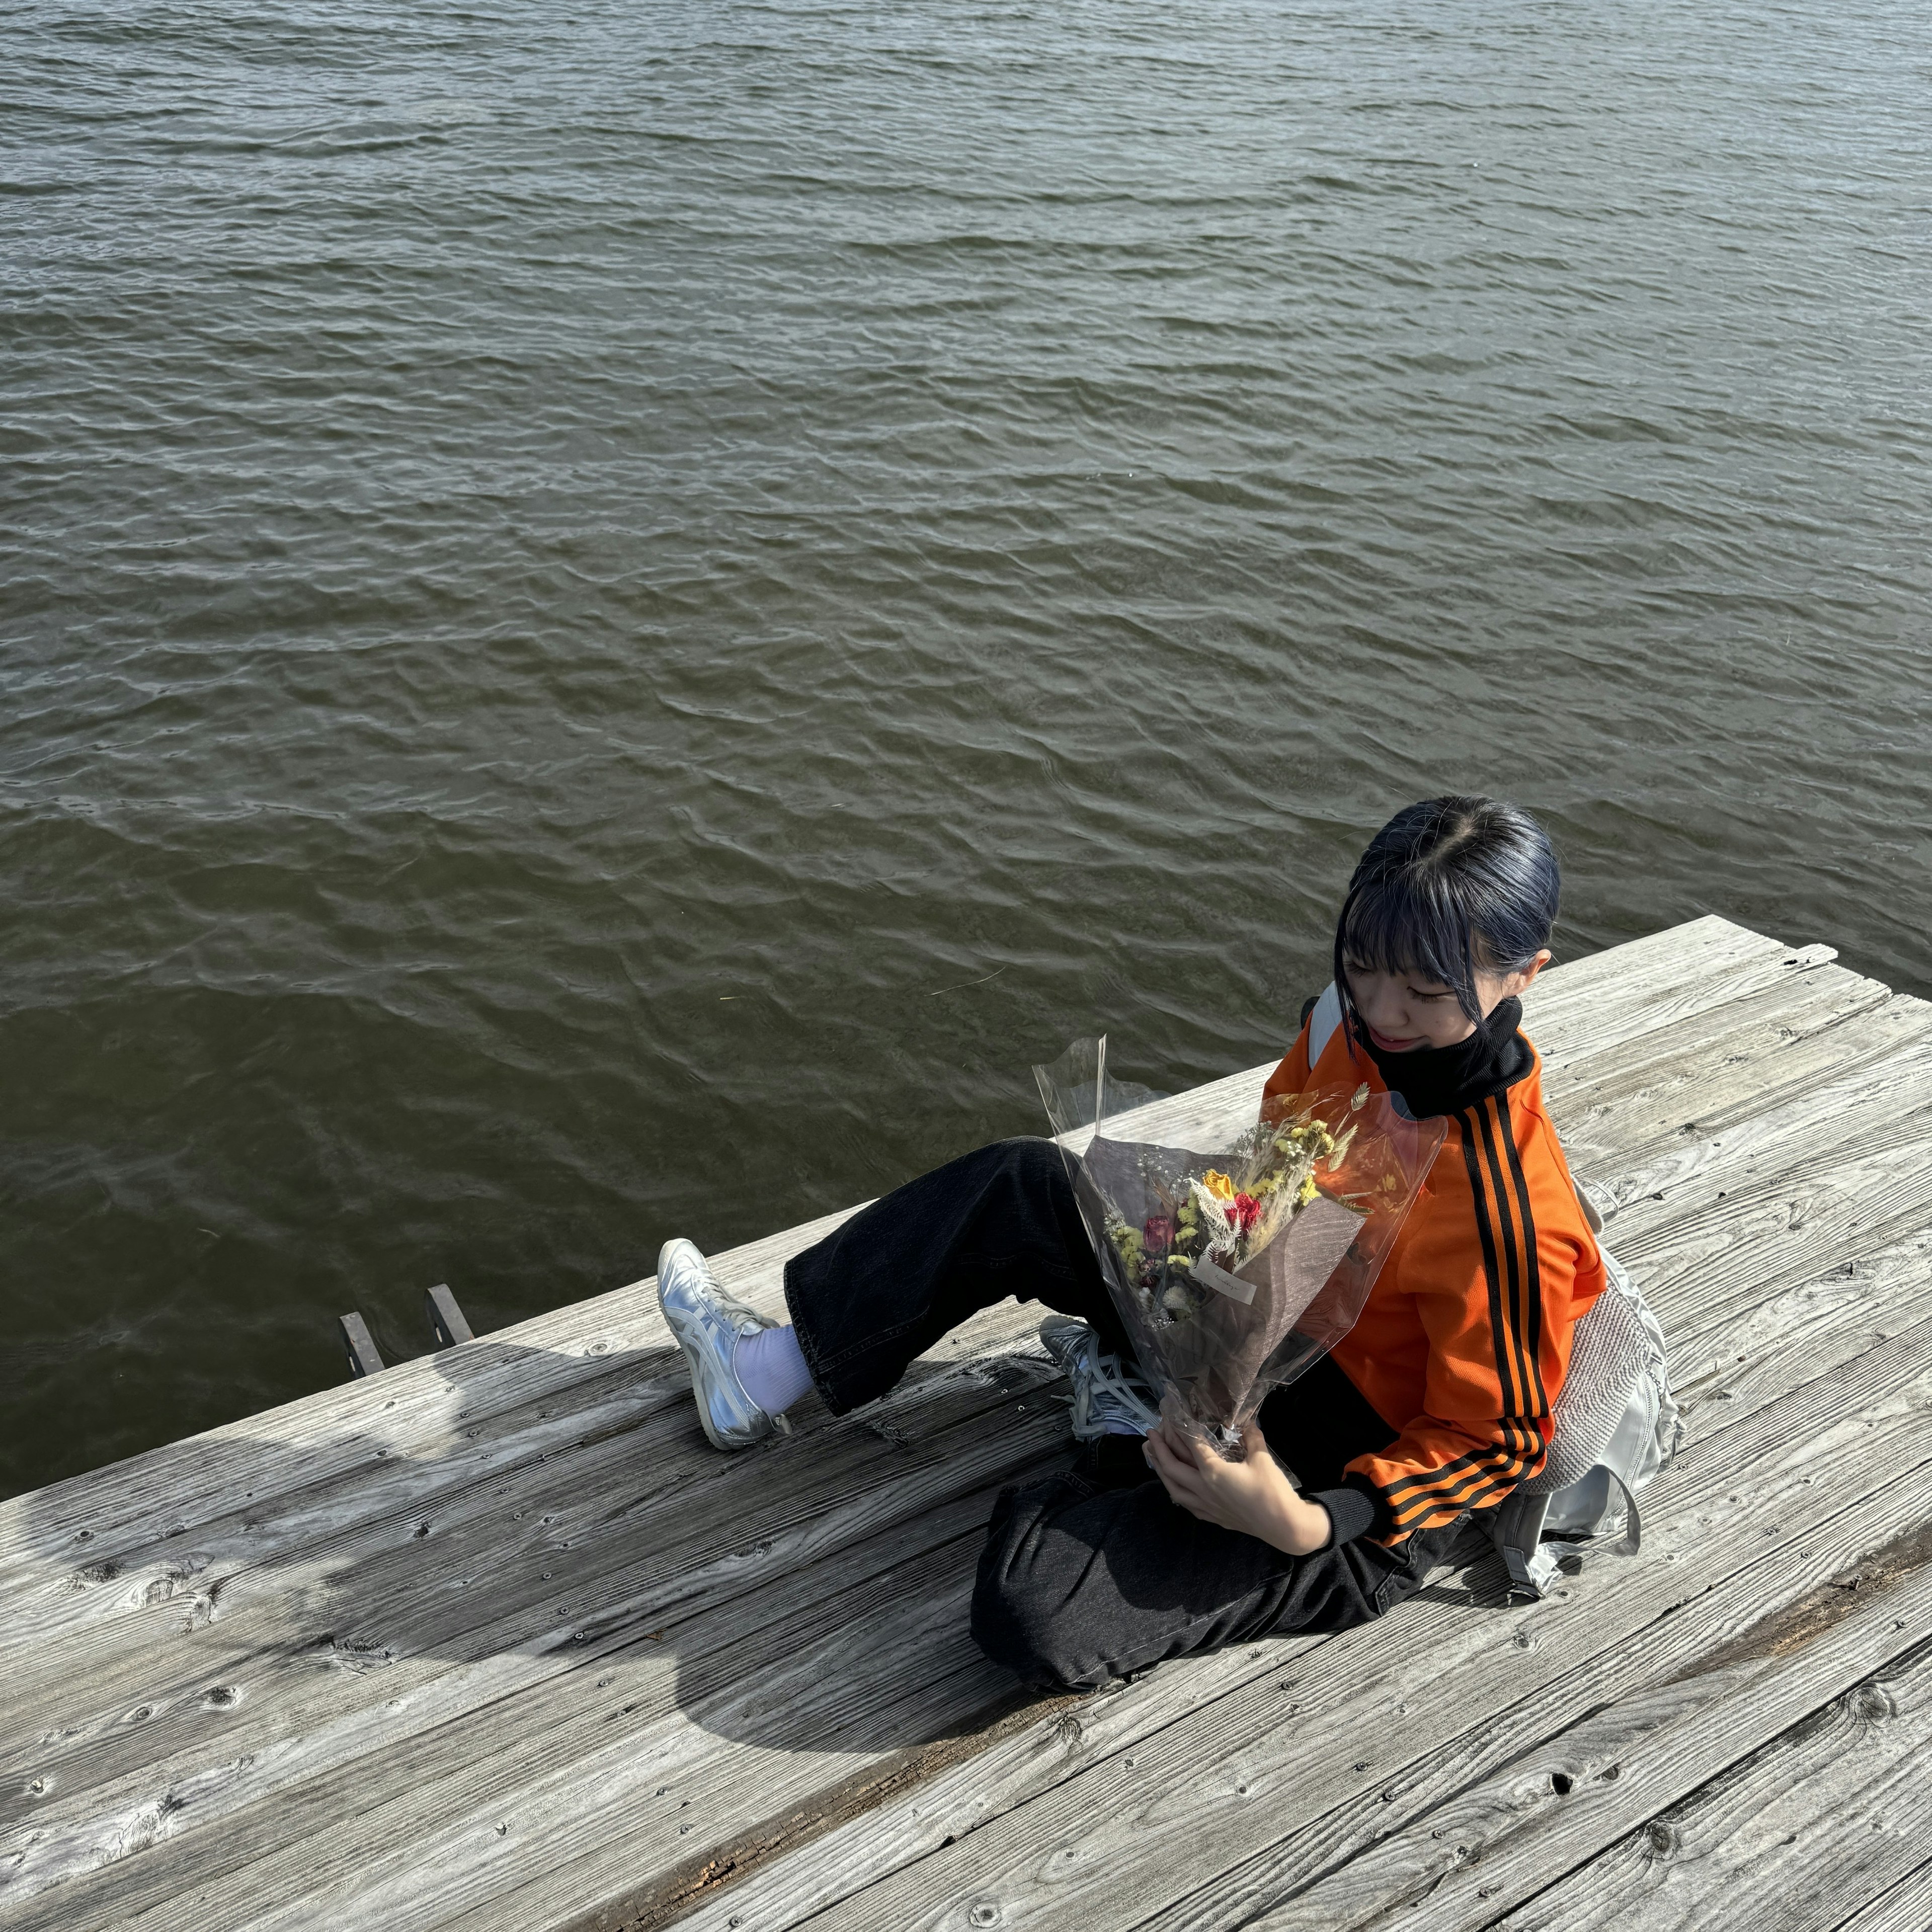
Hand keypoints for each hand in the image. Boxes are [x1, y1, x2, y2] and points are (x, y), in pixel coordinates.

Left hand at [1143, 1417, 1332, 1555]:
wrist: (1285, 1527)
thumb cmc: (1272, 1491)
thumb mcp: (1262, 1458)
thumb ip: (1251, 1436)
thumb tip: (1245, 1421)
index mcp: (1214, 1472)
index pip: (1190, 1446)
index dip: (1178, 1428)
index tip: (1168, 1415)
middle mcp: (1204, 1490)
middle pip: (1172, 1468)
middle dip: (1159, 1450)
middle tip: (1150, 1434)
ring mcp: (1206, 1506)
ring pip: (1174, 1489)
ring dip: (1160, 1471)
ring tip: (1152, 1457)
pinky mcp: (1213, 1518)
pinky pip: (1186, 1503)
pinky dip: (1175, 1491)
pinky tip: (1174, 1487)